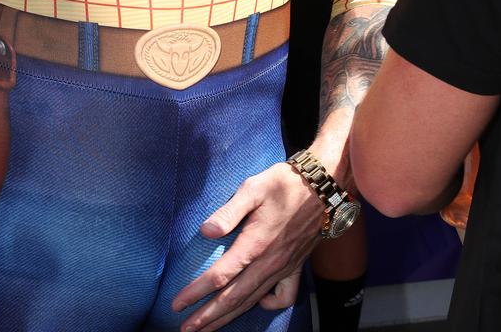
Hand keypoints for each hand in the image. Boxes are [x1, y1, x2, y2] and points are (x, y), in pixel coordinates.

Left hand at [171, 161, 322, 331]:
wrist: (323, 187)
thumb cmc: (283, 183)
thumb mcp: (252, 188)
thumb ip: (228, 212)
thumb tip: (206, 231)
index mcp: (254, 244)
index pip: (220, 276)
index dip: (197, 292)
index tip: (177, 303)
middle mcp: (269, 263)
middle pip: (233, 298)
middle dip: (208, 316)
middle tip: (186, 329)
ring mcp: (284, 268)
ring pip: (253, 301)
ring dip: (229, 317)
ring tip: (209, 328)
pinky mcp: (296, 267)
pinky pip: (284, 296)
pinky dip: (269, 305)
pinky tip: (257, 304)